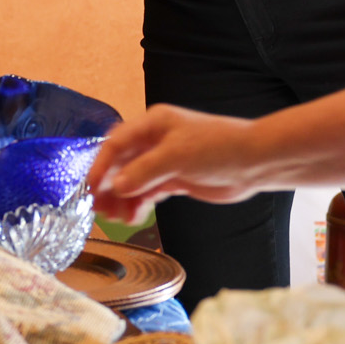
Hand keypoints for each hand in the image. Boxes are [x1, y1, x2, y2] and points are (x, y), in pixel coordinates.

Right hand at [88, 104, 270, 221]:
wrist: (254, 161)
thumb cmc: (218, 148)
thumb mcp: (177, 156)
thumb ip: (144, 171)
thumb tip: (115, 186)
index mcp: (153, 124)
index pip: (116, 143)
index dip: (101, 165)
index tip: (90, 188)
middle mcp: (156, 140)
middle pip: (121, 163)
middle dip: (109, 186)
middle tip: (99, 209)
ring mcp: (166, 161)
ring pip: (134, 180)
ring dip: (123, 199)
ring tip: (117, 219)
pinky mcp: (176, 178)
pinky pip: (149, 192)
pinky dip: (139, 204)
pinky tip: (134, 217)